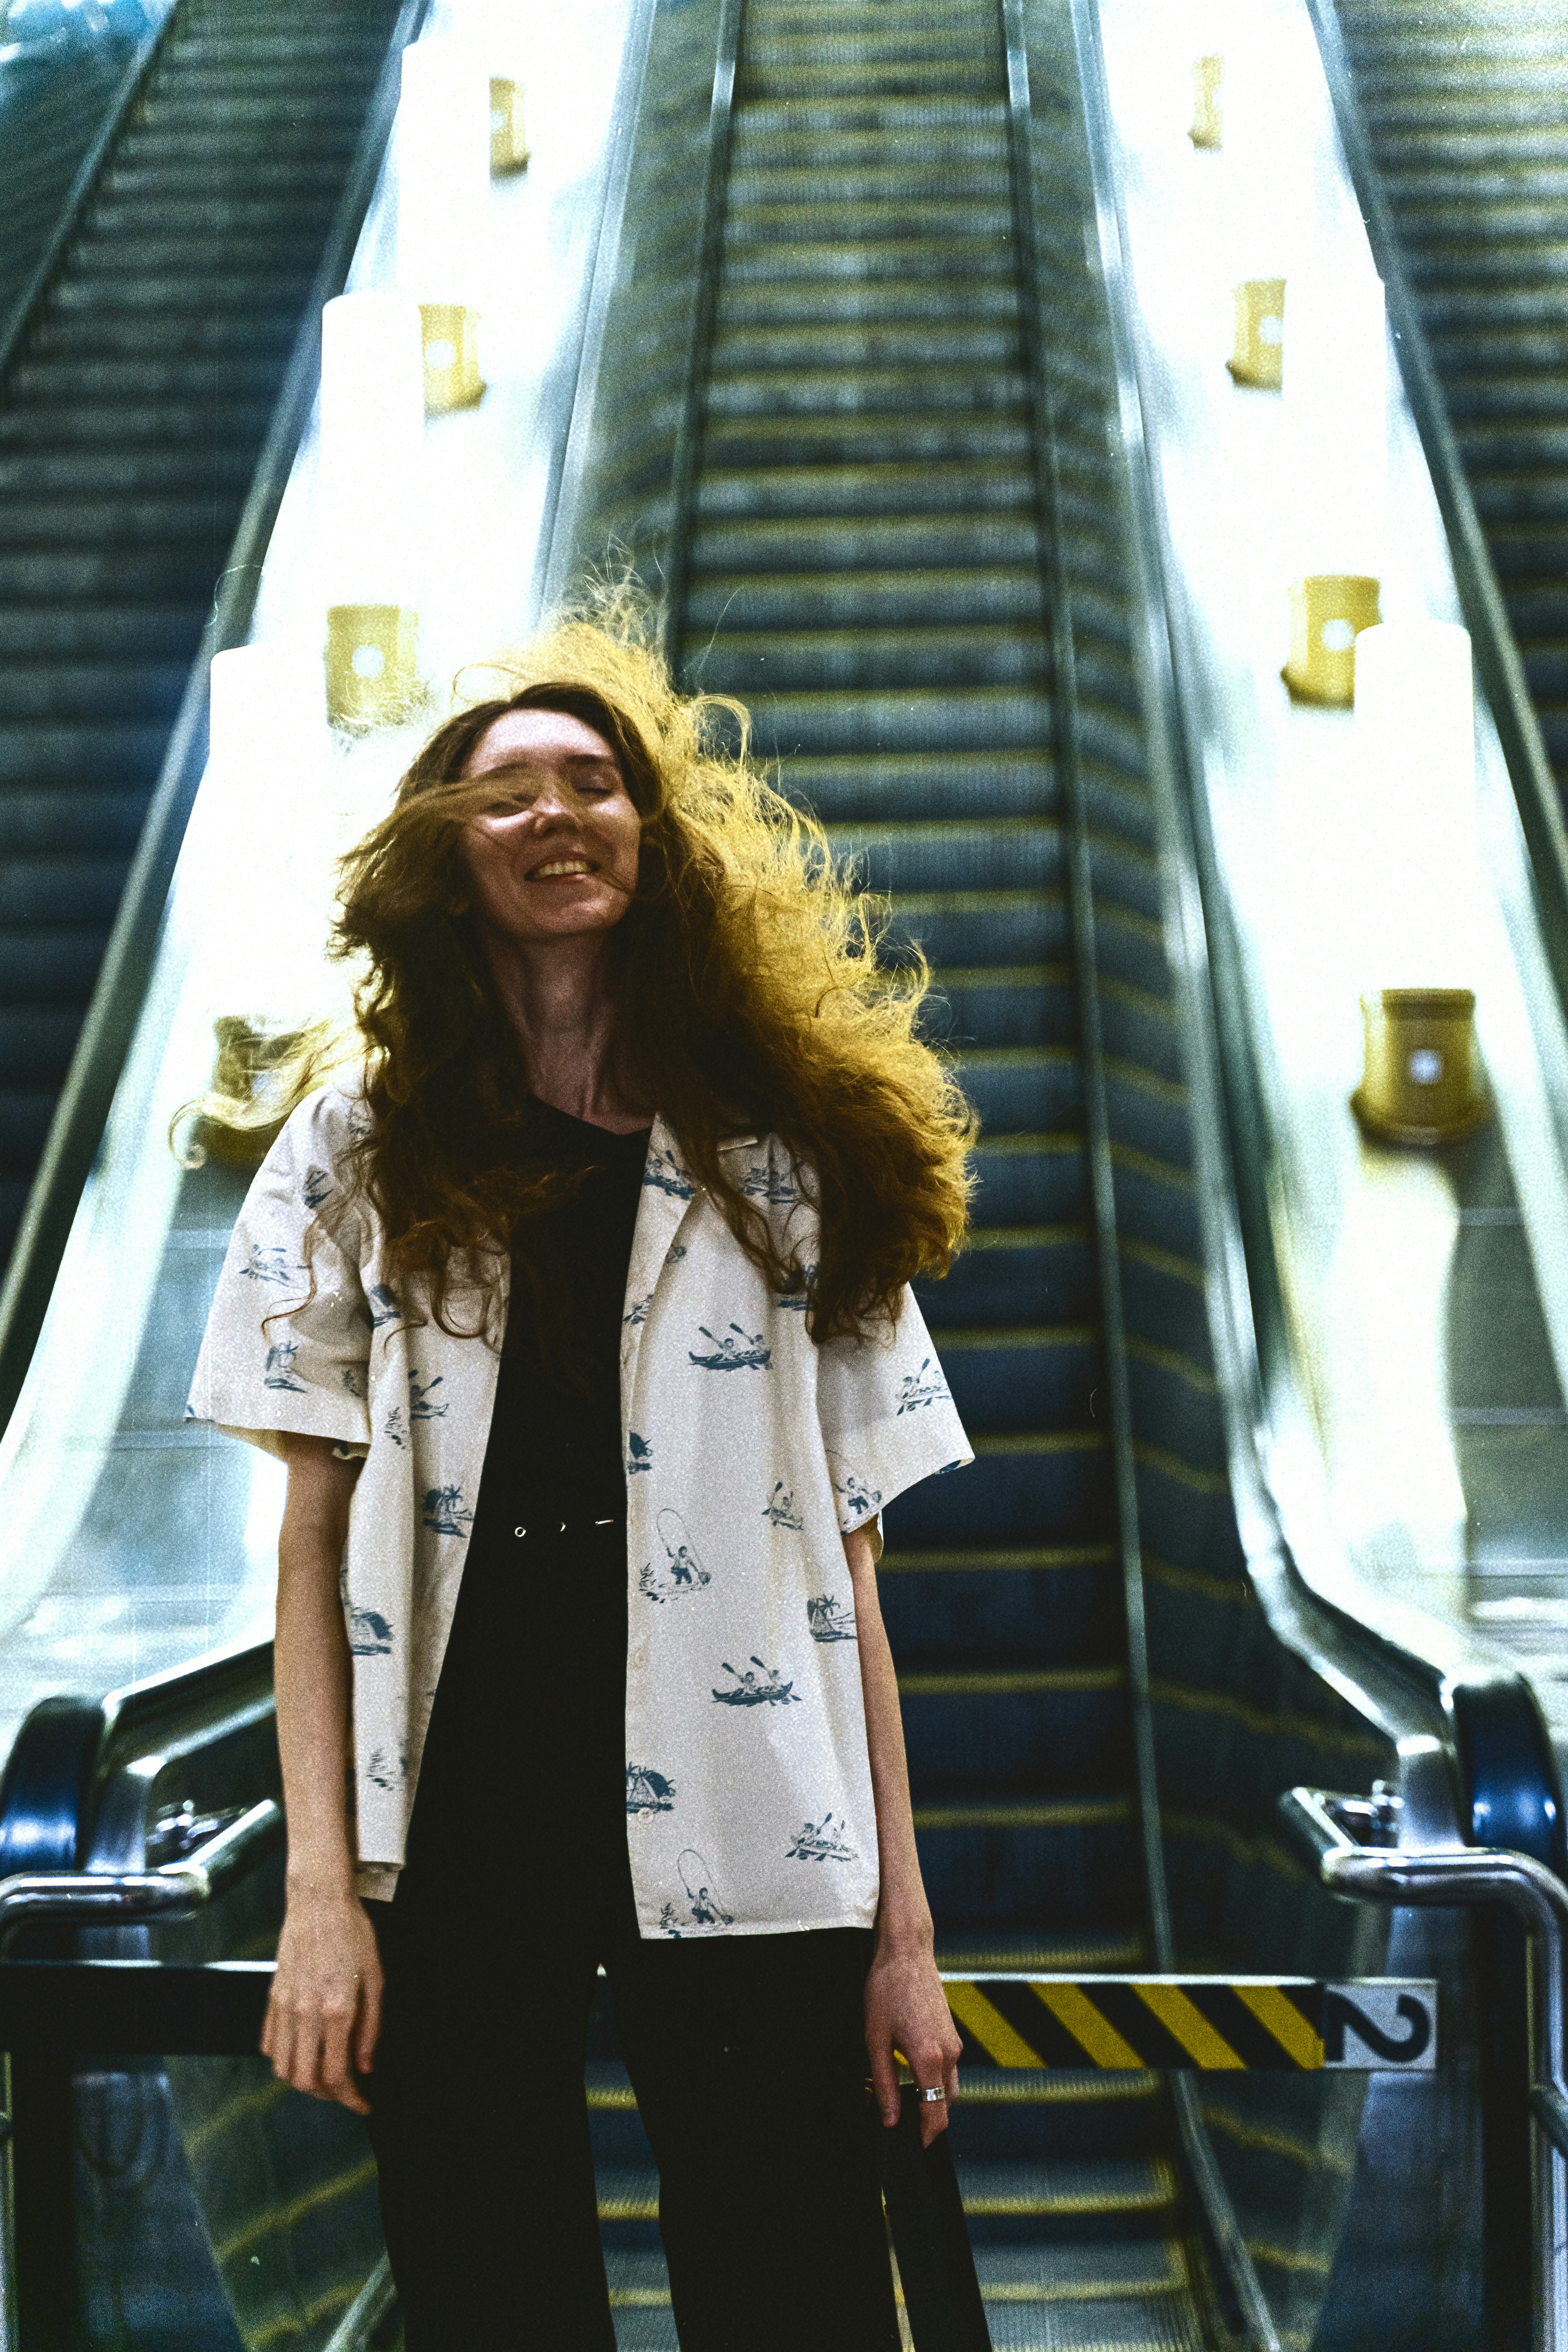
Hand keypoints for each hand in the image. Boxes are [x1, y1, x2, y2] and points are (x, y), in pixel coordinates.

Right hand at [261, 1887, 382, 2115]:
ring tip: (325, 2075)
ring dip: (304, 2082)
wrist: (319, 1902)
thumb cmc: (352, 1934)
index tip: (364, 2104)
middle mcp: (306, 2014)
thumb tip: (365, 2065)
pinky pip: (270, 2044)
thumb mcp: (376, 1978)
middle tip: (346, 2091)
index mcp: (336, 2009)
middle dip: (328, 2096)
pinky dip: (284, 2059)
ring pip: (283, 2068)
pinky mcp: (273, 1998)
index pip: (336, 2074)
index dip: (351, 2099)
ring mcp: (285, 2007)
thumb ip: (371, 2027)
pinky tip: (303, 2052)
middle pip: (305, 2080)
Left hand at [864, 1936, 961, 2145]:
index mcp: (930, 2060)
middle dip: (928, 2121)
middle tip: (903, 2127)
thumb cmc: (887, 1991)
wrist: (907, 1953)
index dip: (923, 2137)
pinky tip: (913, 2074)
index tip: (911, 2147)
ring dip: (933, 2101)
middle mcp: (949, 2055)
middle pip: (945, 2106)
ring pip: (949, 2088)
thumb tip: (890, 2120)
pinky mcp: (953, 2033)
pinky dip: (936, 2081)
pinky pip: (949, 2069)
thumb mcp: (875, 2040)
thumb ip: (886, 2085)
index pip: (934, 2115)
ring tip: (905, 2102)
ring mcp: (955, 2043)